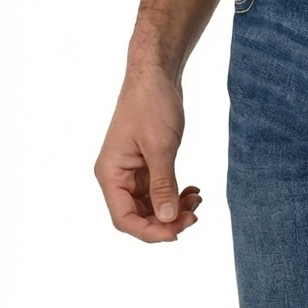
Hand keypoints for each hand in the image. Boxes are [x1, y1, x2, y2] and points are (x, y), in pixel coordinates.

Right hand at [95, 67, 200, 242]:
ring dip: (173, 208)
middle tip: (194, 215)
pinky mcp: (146, 162)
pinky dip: (174, 193)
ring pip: (150, 204)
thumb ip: (163, 184)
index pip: (124, 218)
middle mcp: (117, 176)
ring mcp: (131, 170)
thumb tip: (167, 219)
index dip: (150, 231)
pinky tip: (192, 191)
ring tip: (197, 202)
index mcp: (111, 174)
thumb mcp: (160, 146)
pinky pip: (158, 189)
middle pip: (138, 215)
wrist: (156, 73)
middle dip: (166, 220)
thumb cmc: (152, 104)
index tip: (176, 233)